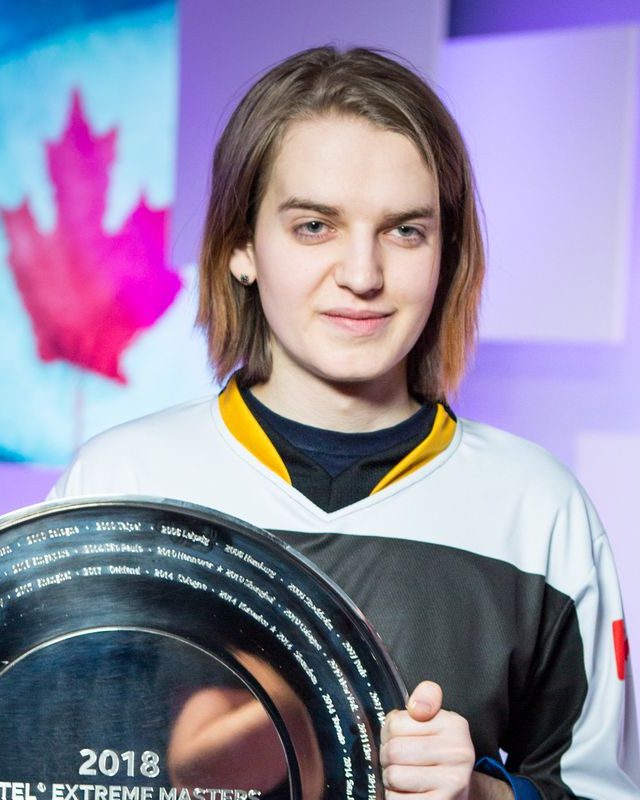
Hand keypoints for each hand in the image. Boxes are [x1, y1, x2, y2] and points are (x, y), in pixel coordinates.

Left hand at [380, 680, 474, 798]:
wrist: (458, 791)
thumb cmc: (438, 753)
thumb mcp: (435, 720)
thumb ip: (425, 699)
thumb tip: (416, 707)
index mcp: (454, 725)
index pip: (396, 722)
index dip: (389, 732)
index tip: (400, 737)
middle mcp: (458, 753)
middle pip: (393, 750)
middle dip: (388, 758)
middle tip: (399, 761)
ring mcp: (452, 783)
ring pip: (393, 776)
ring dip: (391, 780)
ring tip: (405, 778)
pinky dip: (395, 798)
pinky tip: (409, 794)